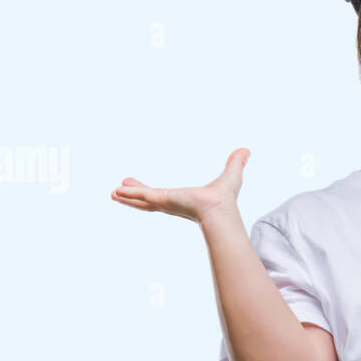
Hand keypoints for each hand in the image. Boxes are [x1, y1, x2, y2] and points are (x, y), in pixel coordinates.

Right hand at [110, 147, 249, 223]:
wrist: (220, 210)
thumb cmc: (226, 198)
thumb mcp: (231, 174)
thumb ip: (236, 162)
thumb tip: (247, 151)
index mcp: (184, 200)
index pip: (164, 196)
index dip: (153, 193)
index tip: (147, 191)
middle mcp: (173, 204)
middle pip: (148, 199)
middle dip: (135, 195)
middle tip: (120, 190)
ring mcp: (165, 203)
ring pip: (141, 199)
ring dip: (128, 196)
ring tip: (113, 193)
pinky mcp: (162, 200)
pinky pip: (142, 196)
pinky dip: (130, 194)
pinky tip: (118, 192)